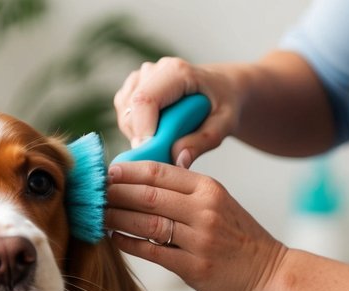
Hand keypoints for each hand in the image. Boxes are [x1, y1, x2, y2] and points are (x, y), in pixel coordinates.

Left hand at [105, 161, 287, 290]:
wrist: (268, 272)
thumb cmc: (237, 238)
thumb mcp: (219, 202)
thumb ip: (185, 191)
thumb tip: (140, 182)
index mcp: (209, 188)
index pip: (159, 172)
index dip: (127, 171)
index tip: (105, 172)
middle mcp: (204, 210)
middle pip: (148, 195)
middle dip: (115, 193)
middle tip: (93, 193)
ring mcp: (199, 239)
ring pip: (147, 223)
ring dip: (117, 218)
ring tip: (98, 215)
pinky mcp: (194, 267)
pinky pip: (153, 251)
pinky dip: (129, 243)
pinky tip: (114, 237)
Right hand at [113, 58, 241, 168]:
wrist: (222, 90)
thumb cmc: (225, 104)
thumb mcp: (225, 124)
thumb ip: (203, 142)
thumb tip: (179, 162)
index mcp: (176, 72)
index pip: (144, 100)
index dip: (143, 131)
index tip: (154, 155)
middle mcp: (153, 70)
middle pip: (131, 111)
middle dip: (144, 139)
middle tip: (168, 151)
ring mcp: (139, 78)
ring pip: (124, 116)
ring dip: (140, 136)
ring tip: (168, 138)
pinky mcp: (131, 89)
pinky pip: (124, 117)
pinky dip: (136, 131)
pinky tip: (157, 132)